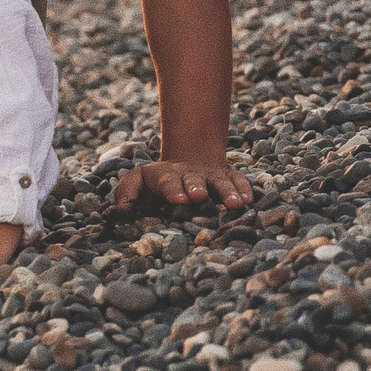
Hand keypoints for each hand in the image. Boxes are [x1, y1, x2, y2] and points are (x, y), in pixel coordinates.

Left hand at [114, 157, 251, 212]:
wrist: (187, 162)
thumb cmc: (157, 182)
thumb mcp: (138, 181)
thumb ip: (127, 190)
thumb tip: (121, 208)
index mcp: (166, 178)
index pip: (168, 183)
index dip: (173, 190)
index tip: (179, 200)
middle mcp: (190, 175)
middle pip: (194, 180)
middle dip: (197, 187)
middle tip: (199, 196)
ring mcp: (211, 176)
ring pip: (220, 181)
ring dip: (227, 192)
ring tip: (235, 204)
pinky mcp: (228, 177)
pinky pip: (238, 180)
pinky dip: (244, 189)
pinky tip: (249, 200)